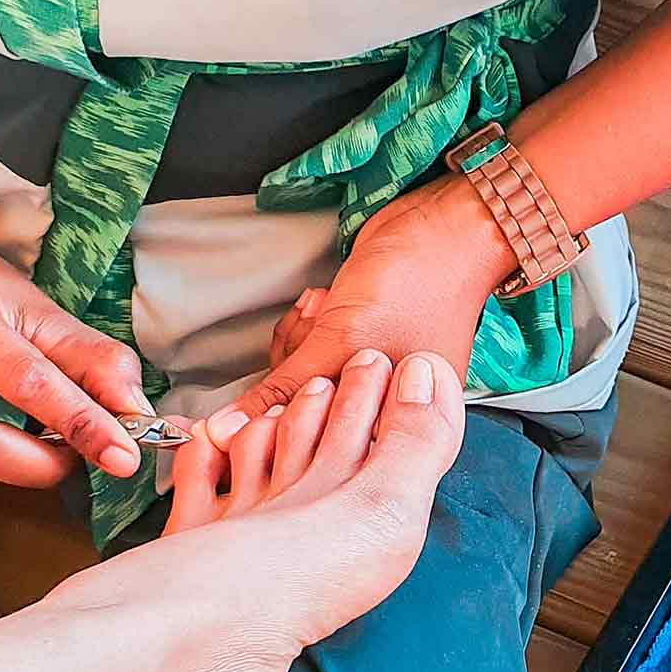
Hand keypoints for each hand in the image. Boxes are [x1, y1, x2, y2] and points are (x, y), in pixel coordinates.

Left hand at [205, 174, 513, 443]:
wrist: (442, 227)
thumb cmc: (412, 285)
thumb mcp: (342, 340)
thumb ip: (284, 390)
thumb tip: (228, 429)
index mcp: (395, 427)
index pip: (315, 444)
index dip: (287, 412)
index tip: (287, 375)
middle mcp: (380, 411)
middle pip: (301, 413)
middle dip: (297, 360)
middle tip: (318, 325)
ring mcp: (365, 379)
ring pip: (298, 379)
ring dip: (299, 336)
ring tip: (325, 306)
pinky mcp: (352, 348)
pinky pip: (306, 352)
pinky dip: (305, 325)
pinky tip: (323, 300)